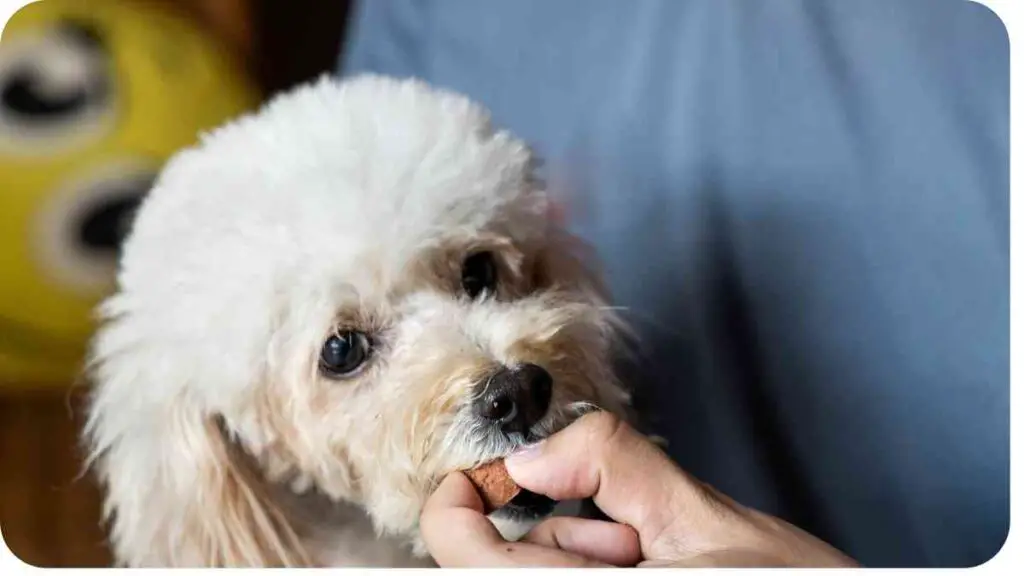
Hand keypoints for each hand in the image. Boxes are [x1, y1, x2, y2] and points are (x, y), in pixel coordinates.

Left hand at [420, 411, 858, 566]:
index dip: (460, 498)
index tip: (492, 475)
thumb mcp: (701, 519)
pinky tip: (655, 573)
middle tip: (630, 537)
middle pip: (499, 563)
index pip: (457, 548)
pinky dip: (597, 573)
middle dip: (559, 532)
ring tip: (658, 561)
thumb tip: (538, 453)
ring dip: (583, 557)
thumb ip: (612, 464)